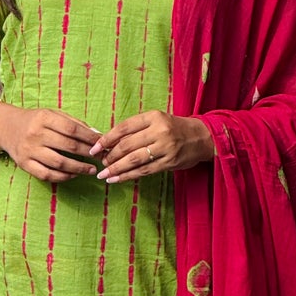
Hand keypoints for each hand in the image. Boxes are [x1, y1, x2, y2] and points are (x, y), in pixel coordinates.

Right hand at [0, 104, 100, 182]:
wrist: (7, 128)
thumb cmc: (36, 121)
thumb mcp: (53, 114)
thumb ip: (74, 123)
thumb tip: (96, 134)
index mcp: (44, 118)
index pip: (72, 129)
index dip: (89, 137)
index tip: (102, 143)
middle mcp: (35, 134)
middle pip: (68, 146)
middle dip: (88, 153)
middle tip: (100, 157)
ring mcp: (29, 151)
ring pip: (59, 163)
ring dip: (79, 168)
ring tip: (92, 170)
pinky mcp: (25, 164)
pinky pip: (47, 174)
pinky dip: (63, 177)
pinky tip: (74, 175)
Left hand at [89, 111, 214, 182]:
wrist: (201, 137)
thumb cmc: (174, 128)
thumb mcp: (156, 121)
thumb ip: (136, 129)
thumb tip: (109, 143)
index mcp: (153, 116)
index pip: (124, 128)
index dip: (106, 139)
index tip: (94, 148)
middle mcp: (159, 131)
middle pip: (127, 145)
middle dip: (110, 156)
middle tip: (100, 162)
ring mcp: (165, 147)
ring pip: (134, 160)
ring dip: (116, 168)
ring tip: (104, 174)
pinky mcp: (169, 162)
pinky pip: (144, 171)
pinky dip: (128, 176)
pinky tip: (117, 179)